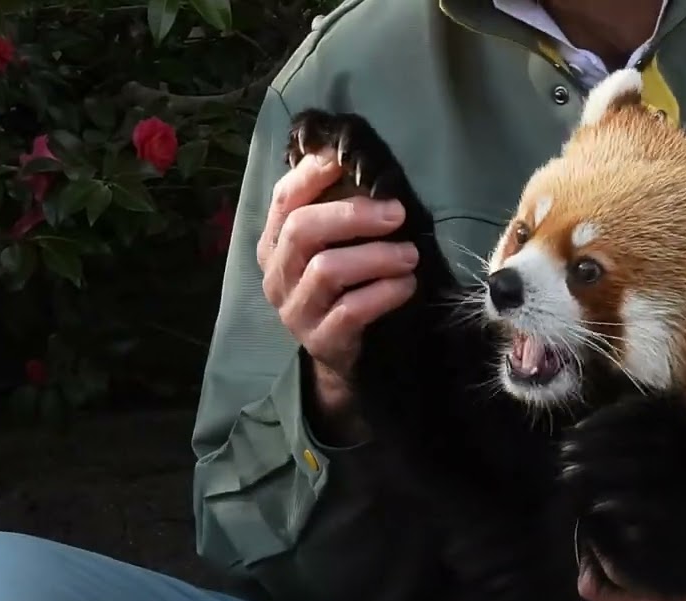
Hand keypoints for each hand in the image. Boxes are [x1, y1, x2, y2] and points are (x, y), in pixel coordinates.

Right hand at [256, 146, 419, 442]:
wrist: (345, 354)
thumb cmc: (345, 287)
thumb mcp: (337, 245)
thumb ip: (340, 207)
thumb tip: (362, 160)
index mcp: (275, 242)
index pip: (284, 198)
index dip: (314, 174)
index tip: (349, 160)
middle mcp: (277, 273)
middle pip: (302, 230)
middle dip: (353, 215)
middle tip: (397, 213)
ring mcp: (295, 309)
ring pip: (327, 269)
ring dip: (376, 256)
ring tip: (410, 254)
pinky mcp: (321, 340)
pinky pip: (350, 310)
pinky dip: (383, 293)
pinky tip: (406, 285)